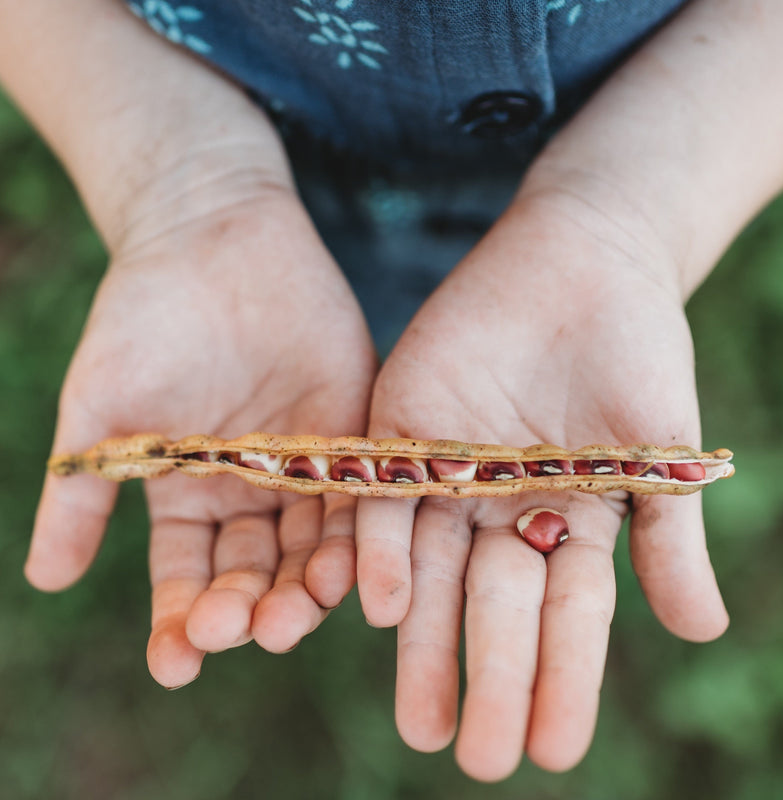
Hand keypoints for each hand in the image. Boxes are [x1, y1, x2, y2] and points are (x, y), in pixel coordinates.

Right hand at [27, 175, 375, 688]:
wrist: (213, 238)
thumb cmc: (144, 318)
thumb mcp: (102, 408)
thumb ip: (80, 492)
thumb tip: (42, 580)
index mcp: (190, 498)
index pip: (187, 580)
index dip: (180, 625)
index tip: (176, 664)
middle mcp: (252, 495)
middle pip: (256, 575)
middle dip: (251, 610)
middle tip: (251, 632)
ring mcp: (306, 467)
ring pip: (311, 547)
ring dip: (308, 586)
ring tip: (301, 611)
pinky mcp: (353, 431)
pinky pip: (361, 493)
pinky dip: (357, 530)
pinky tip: (354, 560)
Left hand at [356, 190, 728, 779]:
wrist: (582, 258)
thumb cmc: (637, 348)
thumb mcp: (660, 445)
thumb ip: (670, 536)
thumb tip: (704, 634)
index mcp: (567, 519)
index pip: (564, 616)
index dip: (561, 682)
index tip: (554, 753)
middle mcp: (501, 509)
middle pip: (493, 606)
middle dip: (489, 679)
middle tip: (479, 760)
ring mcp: (449, 473)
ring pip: (431, 570)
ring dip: (424, 644)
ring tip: (420, 722)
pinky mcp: (403, 429)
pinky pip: (386, 498)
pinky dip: (383, 549)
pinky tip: (383, 607)